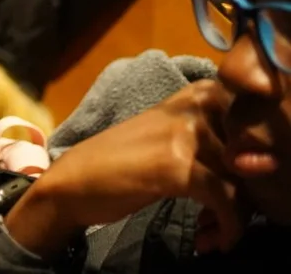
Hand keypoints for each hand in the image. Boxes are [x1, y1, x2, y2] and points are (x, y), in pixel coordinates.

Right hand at [4, 81, 243, 257]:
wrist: (73, 184)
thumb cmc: (120, 163)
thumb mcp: (169, 138)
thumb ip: (213, 142)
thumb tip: (262, 166)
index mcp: (192, 96)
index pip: (257, 123)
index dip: (255, 161)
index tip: (240, 189)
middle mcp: (191, 107)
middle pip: (254, 155)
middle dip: (249, 194)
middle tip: (227, 218)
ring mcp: (183, 134)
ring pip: (243, 180)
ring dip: (237, 217)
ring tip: (215, 232)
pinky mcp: (175, 165)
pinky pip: (225, 200)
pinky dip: (227, 227)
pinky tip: (212, 240)